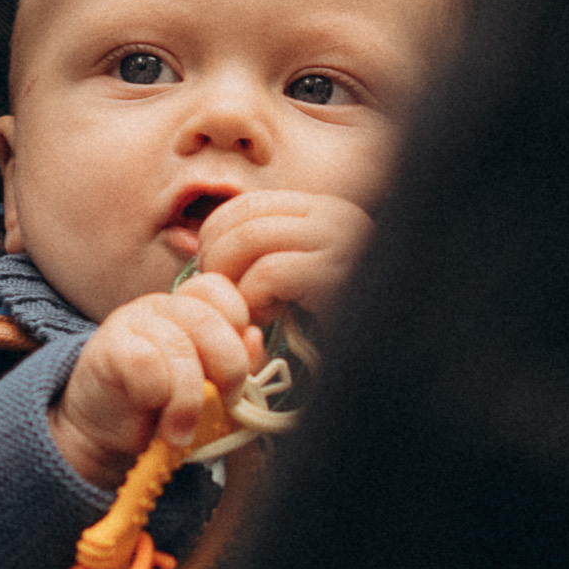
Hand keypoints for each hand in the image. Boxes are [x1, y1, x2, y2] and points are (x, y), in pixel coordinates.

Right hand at [50, 274, 261, 487]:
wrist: (106, 434)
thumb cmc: (161, 410)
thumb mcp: (212, 391)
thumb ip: (238, 367)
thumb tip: (255, 340)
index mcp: (190, 308)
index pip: (221, 290)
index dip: (238, 327)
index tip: (234, 372)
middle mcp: (161, 306)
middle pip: (208, 320)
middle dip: (227, 369)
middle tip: (225, 404)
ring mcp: (132, 321)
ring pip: (179, 347)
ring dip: (189, 399)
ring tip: (182, 430)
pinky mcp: (107, 346)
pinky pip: (146, 362)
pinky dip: (157, 394)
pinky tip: (152, 411)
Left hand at [194, 191, 372, 326]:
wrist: (387, 363)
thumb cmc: (332, 328)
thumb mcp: (286, 280)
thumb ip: (244, 256)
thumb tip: (180, 239)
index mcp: (324, 210)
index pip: (245, 205)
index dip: (215, 241)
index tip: (218, 280)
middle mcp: (337, 215)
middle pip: (243, 218)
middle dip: (218, 262)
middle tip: (226, 302)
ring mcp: (344, 240)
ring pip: (251, 240)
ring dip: (235, 283)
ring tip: (250, 313)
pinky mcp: (342, 273)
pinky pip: (271, 272)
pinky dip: (255, 300)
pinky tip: (268, 320)